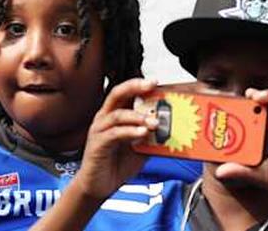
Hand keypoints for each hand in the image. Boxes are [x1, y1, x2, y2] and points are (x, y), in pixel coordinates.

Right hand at [67, 78, 158, 202]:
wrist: (99, 185)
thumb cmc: (117, 164)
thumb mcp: (141, 148)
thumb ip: (152, 137)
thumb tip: (170, 129)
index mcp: (115, 115)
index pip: (126, 93)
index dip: (139, 85)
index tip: (156, 82)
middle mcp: (105, 118)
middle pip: (117, 94)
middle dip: (135, 87)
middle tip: (152, 85)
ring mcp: (99, 130)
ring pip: (117, 114)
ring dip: (138, 116)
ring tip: (154, 122)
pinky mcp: (98, 144)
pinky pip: (114, 133)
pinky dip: (130, 132)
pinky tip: (142, 134)